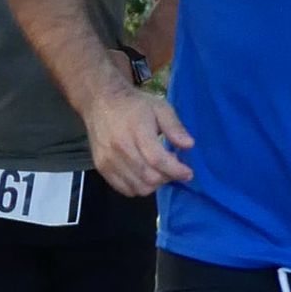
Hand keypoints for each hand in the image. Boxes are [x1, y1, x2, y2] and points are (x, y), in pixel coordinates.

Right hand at [85, 71, 193, 197]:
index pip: (157, 160)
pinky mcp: (101, 167)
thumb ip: (175, 127)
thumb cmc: (135, 105)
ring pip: (139, 187)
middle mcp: (120, 148)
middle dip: (167, 178)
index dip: (176, 170)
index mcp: (136, 130)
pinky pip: (125, 189)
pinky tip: (144, 175)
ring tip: (159, 170)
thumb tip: (189, 145)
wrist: (101, 102)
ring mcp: (108, 160)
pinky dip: (139, 187)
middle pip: (149, 177)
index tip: (188, 173)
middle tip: (173, 168)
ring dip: (154, 184)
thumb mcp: (160, 107)